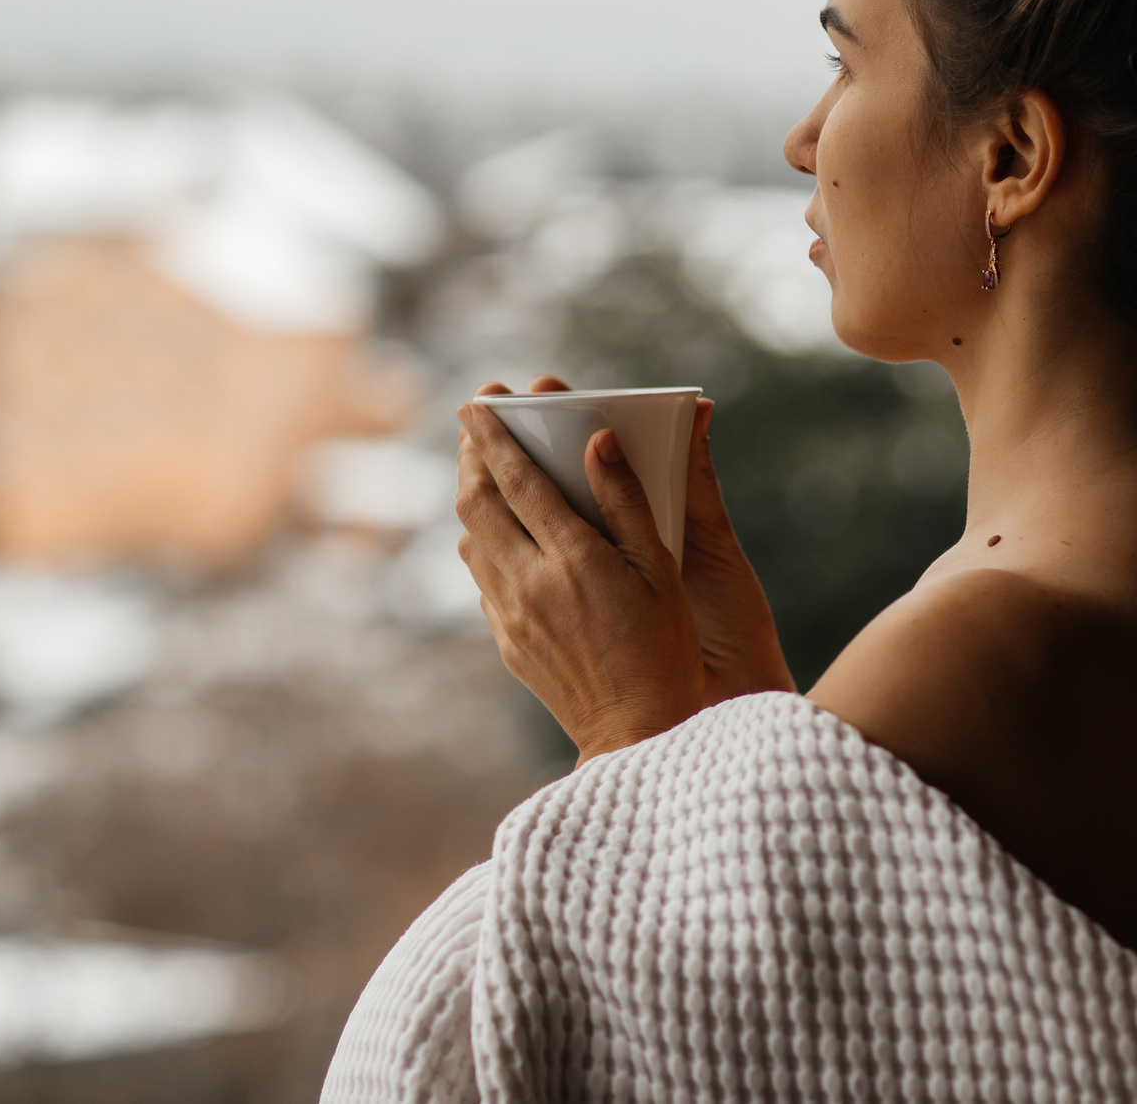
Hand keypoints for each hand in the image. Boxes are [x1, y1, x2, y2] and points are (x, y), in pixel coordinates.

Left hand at [477, 377, 794, 711]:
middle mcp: (530, 584)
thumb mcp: (660, 569)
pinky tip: (499, 533)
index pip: (516, 481)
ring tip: (482, 470)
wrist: (638, 733)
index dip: (492, 437)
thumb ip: (627, 500)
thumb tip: (599, 439)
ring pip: (470, 540)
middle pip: (477, 503)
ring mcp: (511, 616)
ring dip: (471, 498)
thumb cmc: (665, 649)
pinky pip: (481, 576)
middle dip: (471, 457)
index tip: (476, 402)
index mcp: (573, 560)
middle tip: (474, 425)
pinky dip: (482, 541)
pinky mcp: (507, 641)